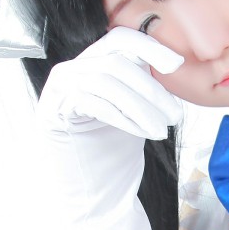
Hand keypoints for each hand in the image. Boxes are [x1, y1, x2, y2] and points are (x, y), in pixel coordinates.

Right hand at [36, 26, 185, 141]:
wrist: (88, 190)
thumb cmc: (110, 150)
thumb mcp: (132, 110)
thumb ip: (141, 85)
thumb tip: (173, 66)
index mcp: (91, 64)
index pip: (119, 39)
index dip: (149, 46)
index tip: (176, 65)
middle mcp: (71, 70)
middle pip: (116, 62)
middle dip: (151, 89)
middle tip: (175, 116)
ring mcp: (58, 88)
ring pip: (106, 83)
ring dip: (140, 108)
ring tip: (161, 131)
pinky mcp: (52, 110)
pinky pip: (93, 104)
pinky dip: (122, 118)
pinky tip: (141, 132)